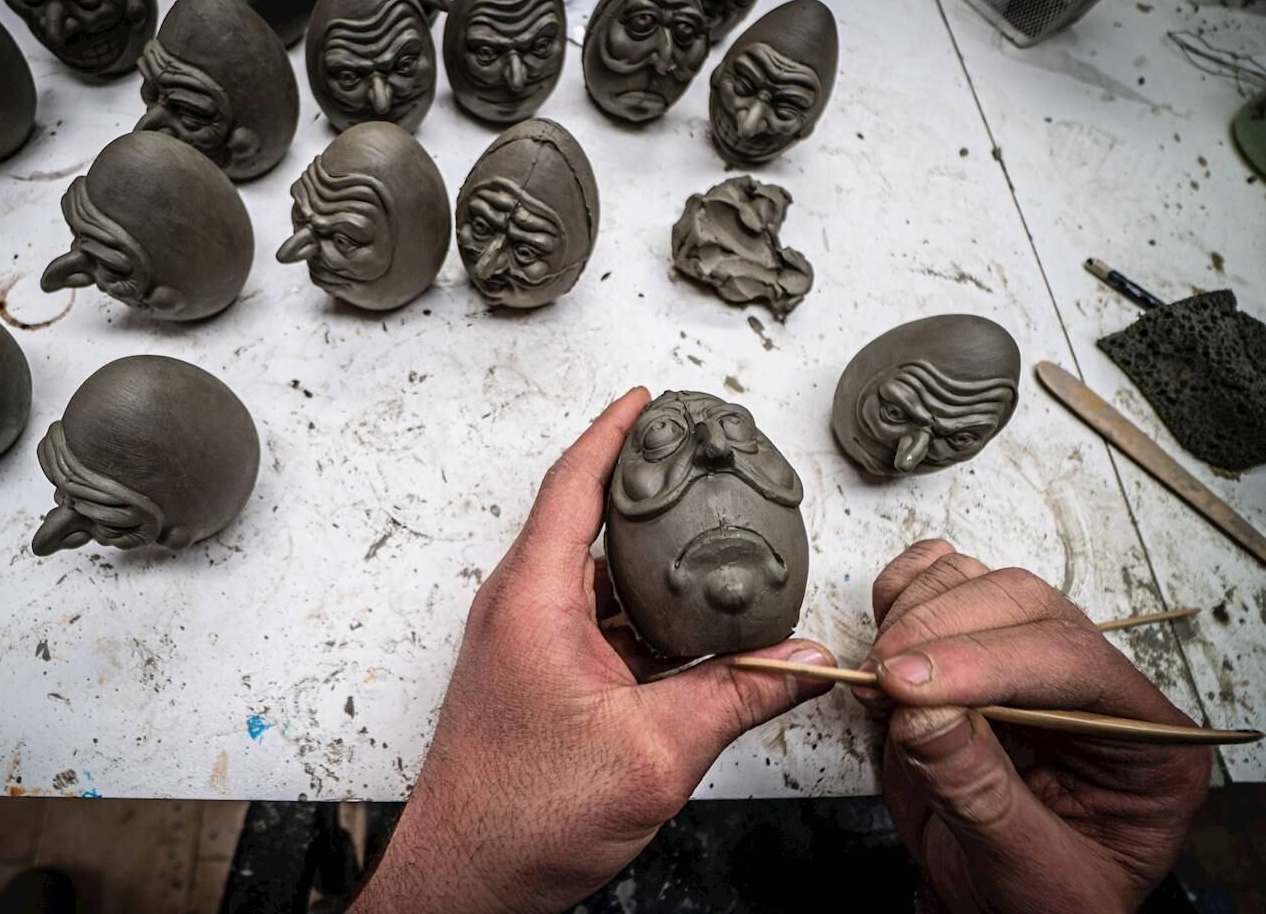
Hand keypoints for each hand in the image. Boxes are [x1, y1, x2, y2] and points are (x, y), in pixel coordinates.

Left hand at [351, 388, 835, 913]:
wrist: (467, 879)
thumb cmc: (519, 818)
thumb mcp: (653, 753)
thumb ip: (735, 697)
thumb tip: (798, 660)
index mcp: (535, 600)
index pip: (576, 484)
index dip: (615, 433)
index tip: (647, 399)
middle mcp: (523, 607)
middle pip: (589, 521)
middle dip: (647, 493)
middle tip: (702, 467)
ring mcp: (527, 640)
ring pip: (600, 578)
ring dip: (652, 565)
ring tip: (711, 549)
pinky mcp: (538, 673)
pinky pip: (599, 621)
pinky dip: (645, 616)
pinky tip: (692, 634)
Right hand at [855, 540, 1210, 912]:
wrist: (990, 910)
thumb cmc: (1033, 903)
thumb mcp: (1027, 874)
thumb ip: (979, 794)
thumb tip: (924, 713)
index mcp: (1145, 743)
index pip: (1074, 662)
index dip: (987, 663)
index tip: (913, 686)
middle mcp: (1092, 689)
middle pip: (1024, 606)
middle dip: (941, 634)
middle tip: (884, 680)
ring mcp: (1028, 661)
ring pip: (977, 582)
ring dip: (913, 616)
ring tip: (878, 682)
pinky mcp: (970, 649)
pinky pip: (938, 581)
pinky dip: (899, 596)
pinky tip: (884, 650)